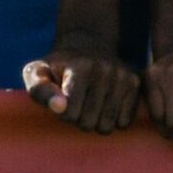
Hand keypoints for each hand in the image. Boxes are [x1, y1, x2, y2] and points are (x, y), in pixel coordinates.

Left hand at [26, 42, 141, 133]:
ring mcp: (123, 76)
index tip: (62, 101)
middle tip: (77, 105)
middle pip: (89, 122)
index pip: (69, 114)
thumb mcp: (37, 72)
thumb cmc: (57, 67)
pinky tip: (107, 107)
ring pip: (108, 125)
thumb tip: (59, 107)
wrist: (87, 47)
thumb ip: (40, 89)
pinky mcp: (136, 83)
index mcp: (80, 67)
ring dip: (96, 123)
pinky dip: (114, 121)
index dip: (62, 113)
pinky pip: (124, 122)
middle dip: (79, 120)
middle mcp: (105, 69)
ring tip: (91, 107)